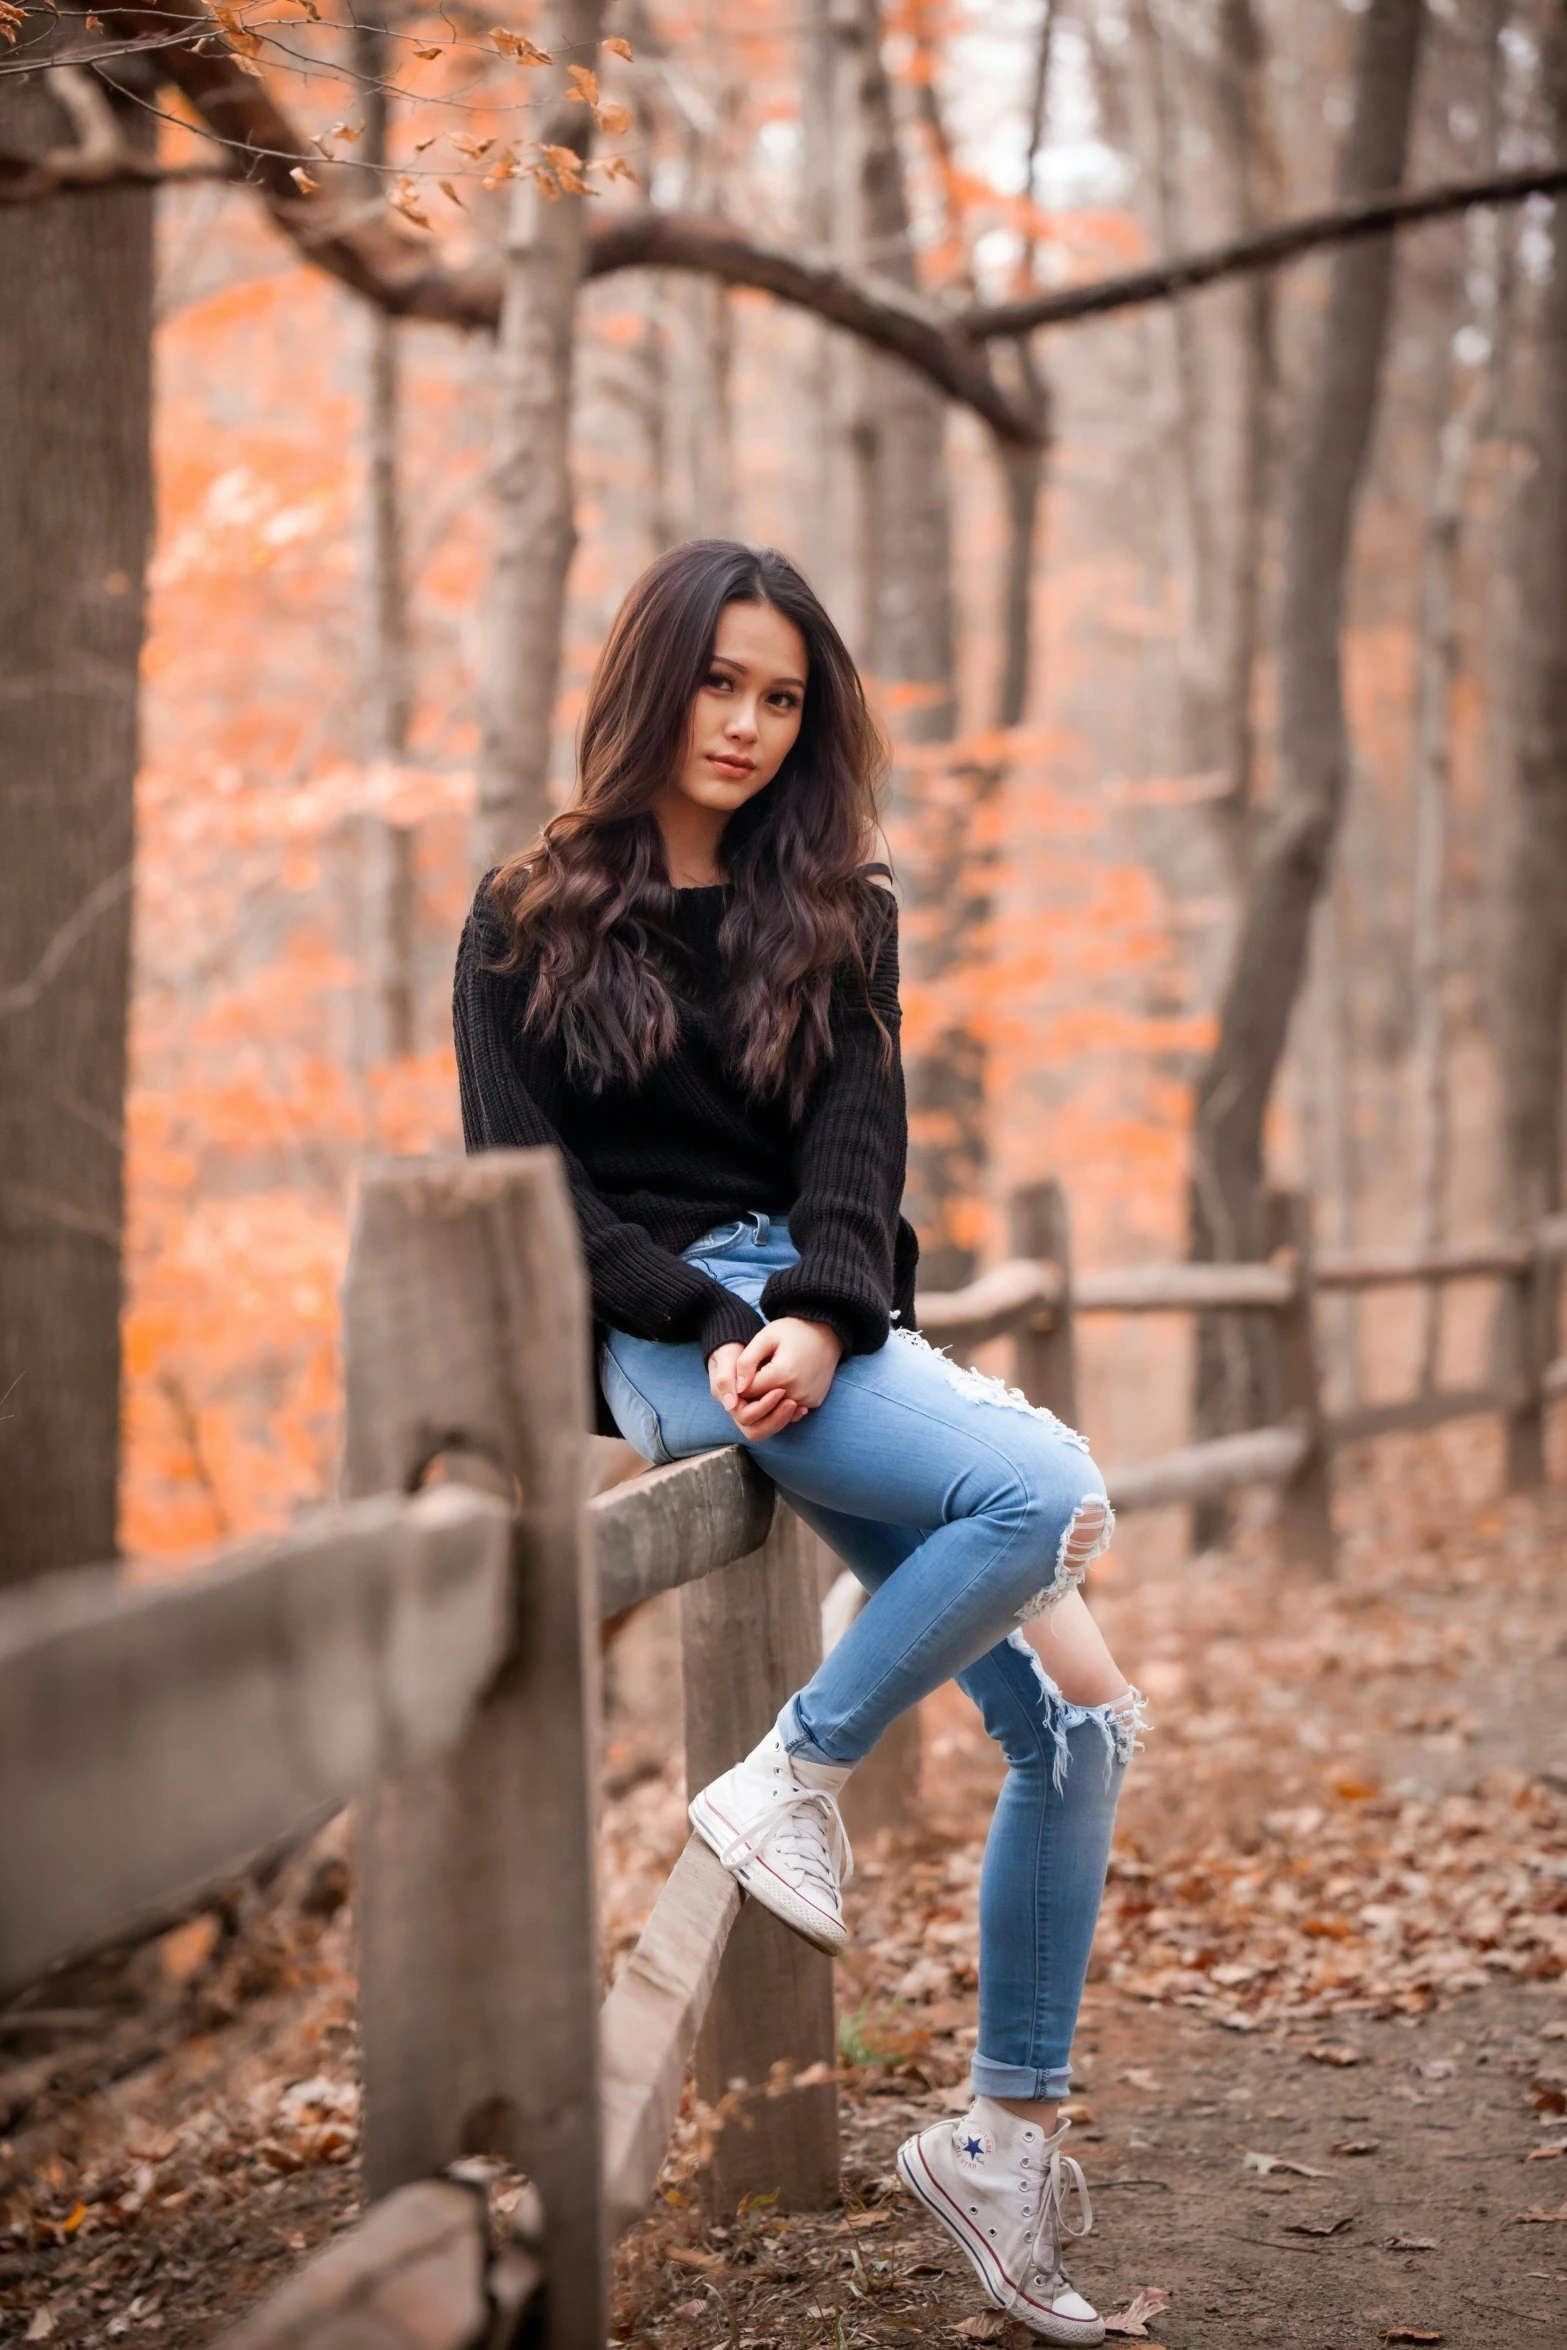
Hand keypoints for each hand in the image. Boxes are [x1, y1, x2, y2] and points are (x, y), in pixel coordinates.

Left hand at [707, 1317, 842, 1441]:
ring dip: (769, 1398)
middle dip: (754, 1393)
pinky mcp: (815, 1402)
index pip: (748, 1392)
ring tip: (772, 1375)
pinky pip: (790, 1409)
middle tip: (758, 1371)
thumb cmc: (793, 1331)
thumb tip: (737, 1389)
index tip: (746, 1369)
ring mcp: (807, 1400)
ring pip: (776, 1409)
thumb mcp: (765, 1338)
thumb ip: (746, 1362)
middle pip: (761, 1405)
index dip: (741, 1383)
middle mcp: (796, 1393)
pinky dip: (783, 1400)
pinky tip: (785, 1382)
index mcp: (781, 1375)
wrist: (827, 1332)